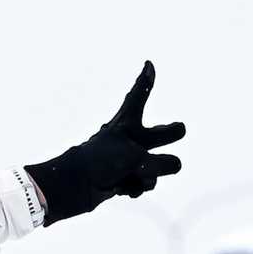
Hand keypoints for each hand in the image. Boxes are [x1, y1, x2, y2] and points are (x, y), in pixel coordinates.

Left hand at [25, 62, 185, 226]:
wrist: (72, 188)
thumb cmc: (100, 163)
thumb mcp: (135, 159)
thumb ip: (160, 163)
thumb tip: (175, 165)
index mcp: (125, 125)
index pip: (137, 98)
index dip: (145, 82)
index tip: (148, 65)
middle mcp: (127, 140)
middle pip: (157, 135)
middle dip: (169, 133)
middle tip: (180, 128)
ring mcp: (125, 161)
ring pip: (154, 167)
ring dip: (148, 175)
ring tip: (133, 176)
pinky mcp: (122, 179)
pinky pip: (142, 183)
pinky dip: (135, 188)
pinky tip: (123, 188)